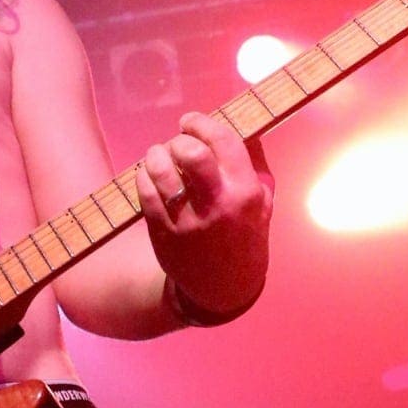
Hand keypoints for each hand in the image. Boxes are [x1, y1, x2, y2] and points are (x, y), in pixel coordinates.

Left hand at [136, 113, 274, 314]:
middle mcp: (217, 204)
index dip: (201, 123)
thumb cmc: (245, 235)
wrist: (225, 286)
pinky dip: (143, 176)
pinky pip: (145, 193)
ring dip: (155, 155)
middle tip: (176, 143)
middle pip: (190, 153)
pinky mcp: (164, 231)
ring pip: (161, 171)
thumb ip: (255, 163)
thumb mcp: (263, 201)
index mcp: (245, 191)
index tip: (189, 122)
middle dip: (178, 139)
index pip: (222, 141)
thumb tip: (243, 123)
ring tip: (158, 156)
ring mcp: (188, 219)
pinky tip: (149, 175)